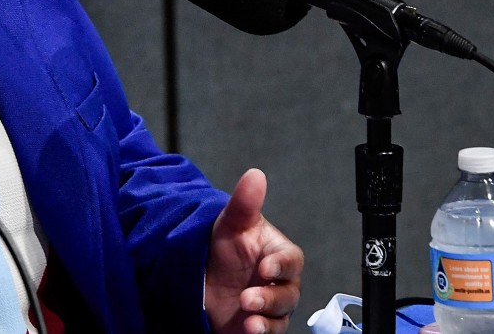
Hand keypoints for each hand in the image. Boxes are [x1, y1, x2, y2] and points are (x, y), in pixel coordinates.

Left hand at [205, 168, 303, 333]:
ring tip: (249, 321)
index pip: (291, 260)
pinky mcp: (259, 327)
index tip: (266, 266)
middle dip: (270, 297)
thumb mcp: (230, 224)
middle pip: (288, 294)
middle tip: (248, 298)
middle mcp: (279, 283)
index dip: (282, 264)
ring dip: (267, 321)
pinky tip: (249, 330)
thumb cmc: (223, 248)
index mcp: (278, 255)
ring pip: (281, 318)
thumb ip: (244, 202)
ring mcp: (270, 308)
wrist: (202, 277)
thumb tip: (255, 174)